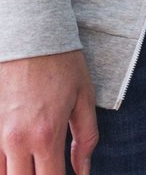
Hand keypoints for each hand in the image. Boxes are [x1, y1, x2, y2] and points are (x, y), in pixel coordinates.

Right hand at [0, 50, 96, 174]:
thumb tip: (84, 171)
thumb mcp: (84, 98)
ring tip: (34, 164)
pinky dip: (2, 162)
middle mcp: (17, 140)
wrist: (30, 35)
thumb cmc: (62, 64)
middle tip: (50, 169)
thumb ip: (86, 138)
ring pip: (2, 173)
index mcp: (47, 135)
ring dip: (19, 173)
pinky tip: (17, 159)